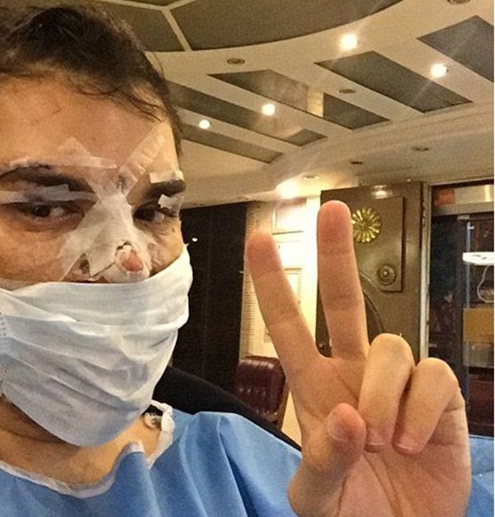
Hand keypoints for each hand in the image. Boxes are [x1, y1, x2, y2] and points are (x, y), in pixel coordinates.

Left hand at [246, 201, 469, 516]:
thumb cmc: (352, 511)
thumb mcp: (318, 497)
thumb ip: (322, 461)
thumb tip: (347, 416)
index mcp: (314, 386)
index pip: (288, 327)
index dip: (273, 284)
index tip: (259, 241)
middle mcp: (353, 372)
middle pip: (344, 301)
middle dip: (336, 256)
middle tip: (331, 210)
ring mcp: (395, 382)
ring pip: (390, 346)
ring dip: (384, 392)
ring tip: (384, 439)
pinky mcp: (436, 397)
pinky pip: (431, 376)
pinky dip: (419, 407)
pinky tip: (412, 439)